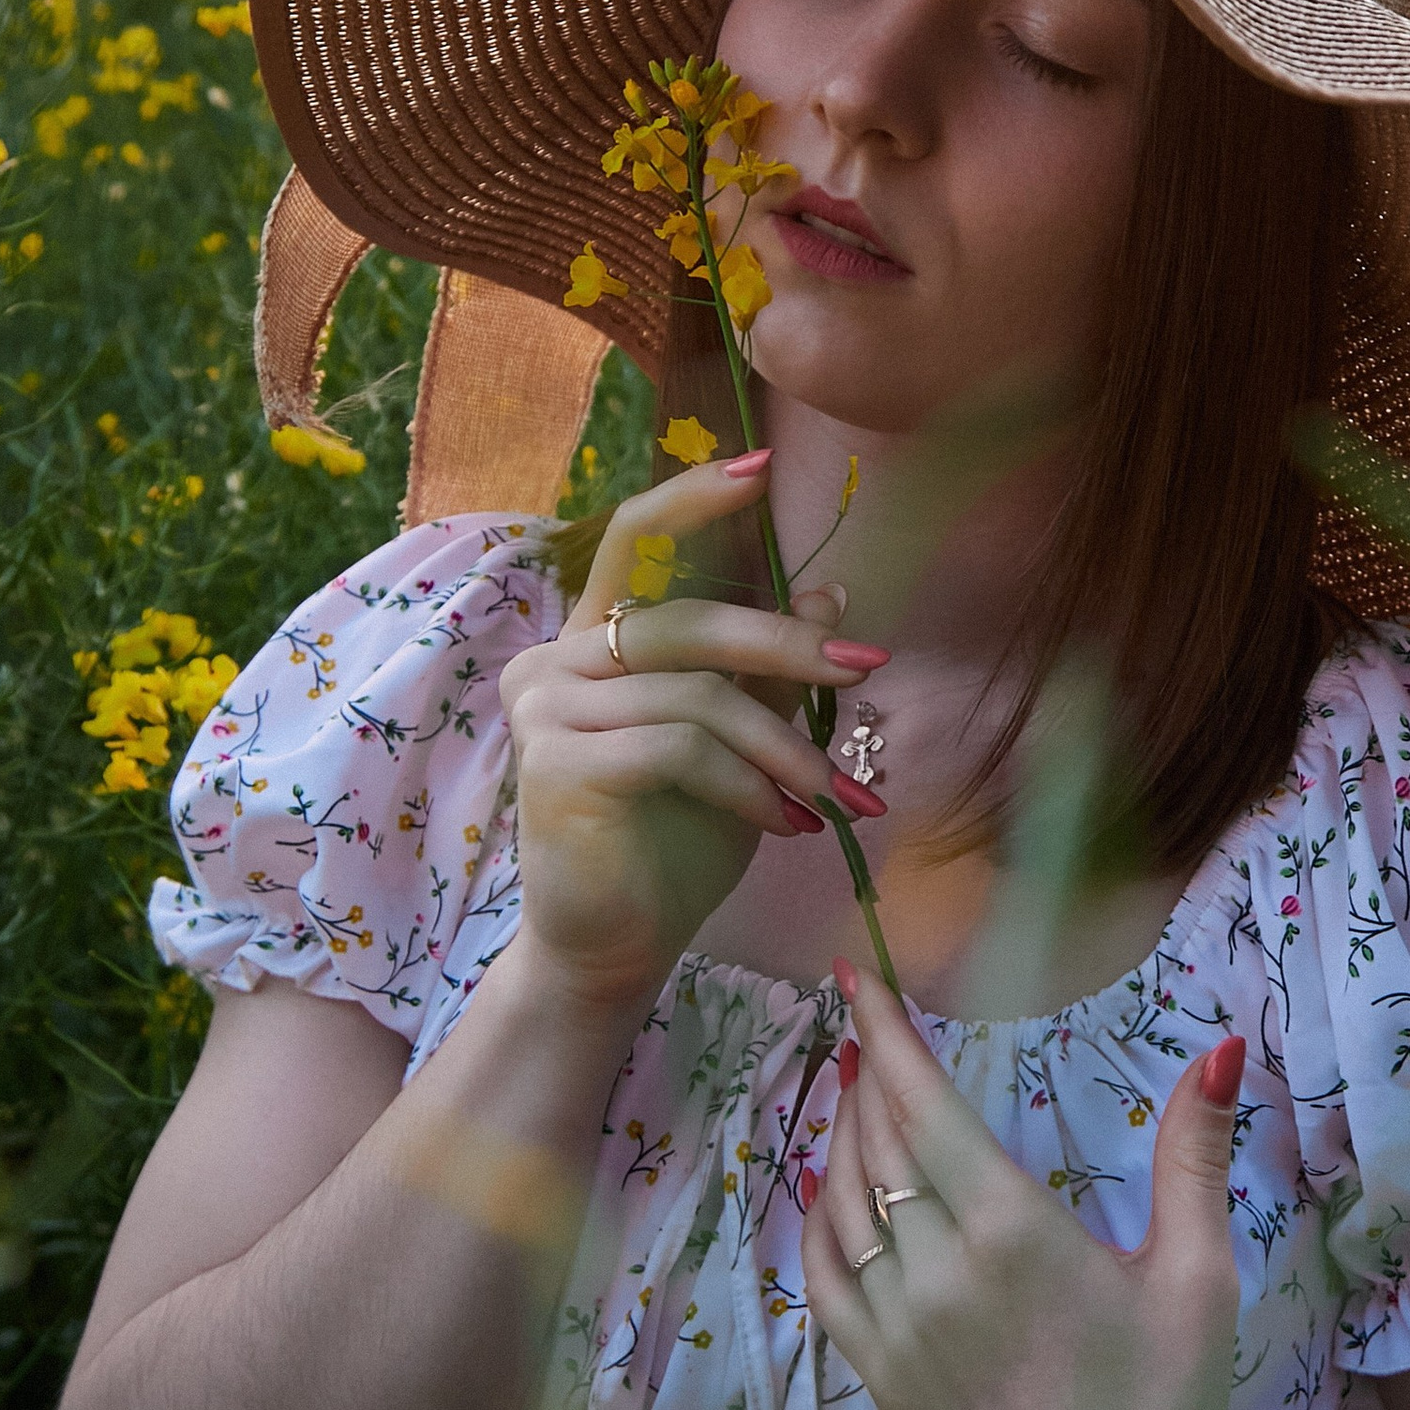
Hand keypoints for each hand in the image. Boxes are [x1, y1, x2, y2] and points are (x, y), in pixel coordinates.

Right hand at [499, 453, 887, 1015]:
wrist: (616, 941)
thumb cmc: (674, 840)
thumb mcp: (738, 742)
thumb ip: (767, 671)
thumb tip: (833, 591)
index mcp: (592, 640)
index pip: (632, 538)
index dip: (694, 497)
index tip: (762, 468)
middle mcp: (555, 659)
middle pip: (687, 619)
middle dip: (788, 642)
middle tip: (863, 667)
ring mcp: (546, 708)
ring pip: (696, 694)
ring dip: (783, 748)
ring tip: (828, 799)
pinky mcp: (555, 764)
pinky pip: (679, 749)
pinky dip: (746, 786)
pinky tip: (780, 827)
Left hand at [801, 963, 1260, 1409]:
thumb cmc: (1168, 1403)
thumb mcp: (1198, 1274)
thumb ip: (1194, 1155)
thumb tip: (1220, 1048)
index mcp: (1014, 1236)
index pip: (921, 1104)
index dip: (882, 1033)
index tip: (854, 976)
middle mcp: (938, 1275)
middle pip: (876, 1141)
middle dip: (865, 1070)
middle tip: (864, 1022)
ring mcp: (898, 1330)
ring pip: (841, 1201)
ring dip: (842, 1134)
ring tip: (857, 1090)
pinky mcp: (879, 1378)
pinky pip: (823, 1275)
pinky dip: (819, 1216)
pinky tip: (832, 1185)